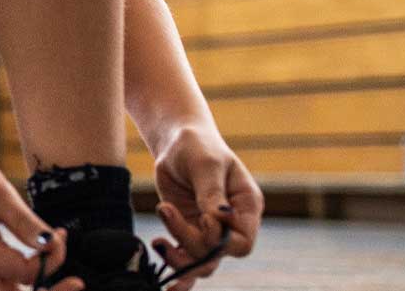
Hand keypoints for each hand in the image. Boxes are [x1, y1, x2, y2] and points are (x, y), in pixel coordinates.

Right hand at [0, 141, 79, 290]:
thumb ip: (24, 221)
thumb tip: (51, 245)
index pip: (26, 275)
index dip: (52, 261)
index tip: (61, 235)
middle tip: (78, 281)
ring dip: (41, 287)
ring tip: (60, 260)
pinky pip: (9, 282)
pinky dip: (31, 276)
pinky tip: (44, 252)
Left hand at [150, 125, 262, 290]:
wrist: (177, 143)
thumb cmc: (197, 146)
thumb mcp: (205, 165)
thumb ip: (211, 193)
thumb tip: (218, 220)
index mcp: (246, 207)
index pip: (242, 243)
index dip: (221, 240)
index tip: (203, 218)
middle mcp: (231, 224)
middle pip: (217, 255)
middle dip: (192, 244)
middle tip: (167, 211)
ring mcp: (209, 230)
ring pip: (200, 262)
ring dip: (179, 258)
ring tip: (159, 242)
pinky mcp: (187, 231)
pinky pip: (184, 257)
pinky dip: (172, 260)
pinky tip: (158, 245)